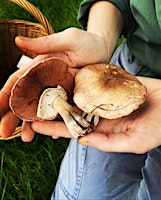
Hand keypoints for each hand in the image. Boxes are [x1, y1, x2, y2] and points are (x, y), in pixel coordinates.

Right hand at [0, 28, 107, 138]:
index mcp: (40, 68)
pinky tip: (50, 135)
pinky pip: (61, 114)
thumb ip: (45, 44)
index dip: (5, 95)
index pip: (18, 82)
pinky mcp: (72, 100)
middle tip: (4, 132)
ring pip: (42, 111)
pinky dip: (54, 124)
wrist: (104, 52)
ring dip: (32, 125)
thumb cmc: (87, 42)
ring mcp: (59, 93)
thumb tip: (18, 41)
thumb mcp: (68, 39)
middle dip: (14, 116)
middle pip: (26, 101)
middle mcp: (47, 82)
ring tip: (27, 139)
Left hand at [30, 77, 160, 153]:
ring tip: (43, 86)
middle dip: (53, 108)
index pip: (73, 129)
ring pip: (78, 93)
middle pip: (71, 110)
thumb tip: (81, 141)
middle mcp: (99, 112)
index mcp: (102, 128)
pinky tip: (64, 72)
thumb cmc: (157, 127)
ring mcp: (104, 95)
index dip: (55, 127)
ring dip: (62, 91)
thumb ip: (107, 143)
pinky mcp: (110, 82)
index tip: (35, 124)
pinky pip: (92, 79)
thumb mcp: (133, 142)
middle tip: (33, 104)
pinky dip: (78, 76)